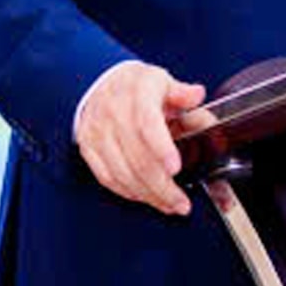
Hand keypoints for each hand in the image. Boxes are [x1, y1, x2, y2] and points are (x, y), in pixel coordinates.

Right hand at [75, 62, 205, 215]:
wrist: (100, 85)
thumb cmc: (136, 87)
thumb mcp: (162, 81)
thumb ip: (182, 93)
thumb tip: (197, 95)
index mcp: (137, 95)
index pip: (146, 124)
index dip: (161, 149)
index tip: (175, 168)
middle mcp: (114, 115)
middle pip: (136, 157)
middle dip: (161, 186)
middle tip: (181, 202)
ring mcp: (99, 134)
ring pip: (121, 173)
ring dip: (147, 194)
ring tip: (169, 204)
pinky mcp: (89, 149)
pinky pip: (107, 177)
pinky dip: (128, 192)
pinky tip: (146, 197)